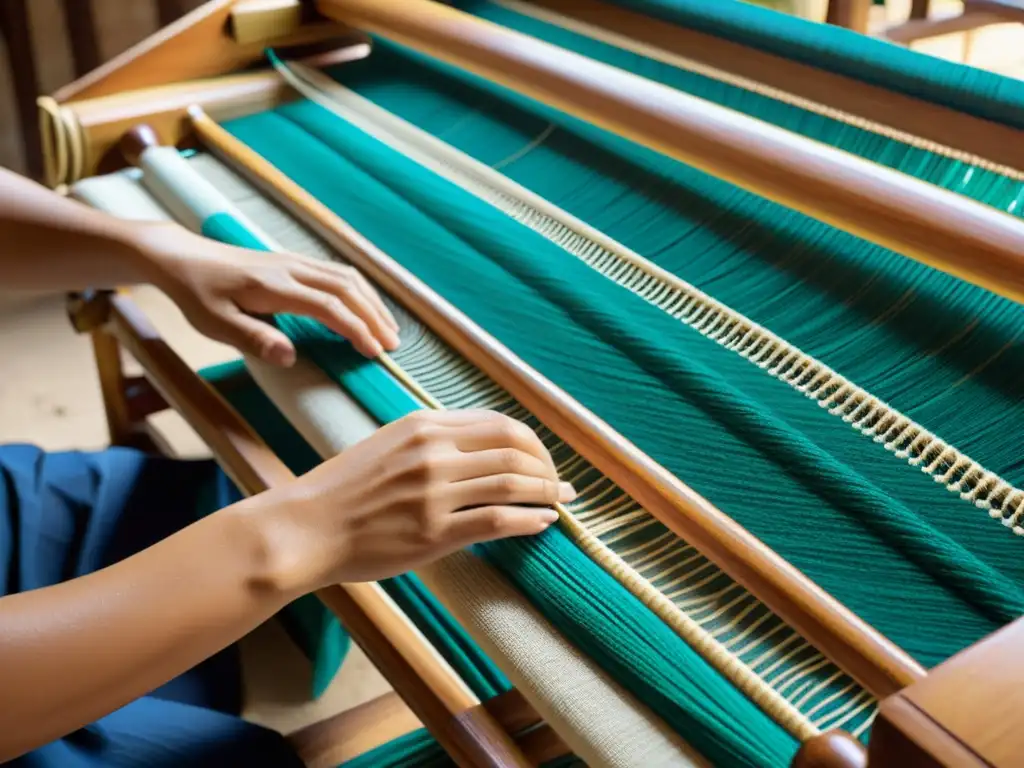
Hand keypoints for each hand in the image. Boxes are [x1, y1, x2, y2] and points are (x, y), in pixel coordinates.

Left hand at [134, 221, 399, 364]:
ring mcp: (295, 261)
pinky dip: (360, 291)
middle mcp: (292, 269)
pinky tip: (365, 306)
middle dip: (374, 317)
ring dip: (371, 302)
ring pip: (347, 277)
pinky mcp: (294, 261)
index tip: (373, 352)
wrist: (183, 258)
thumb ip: (253, 339)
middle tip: (391, 346)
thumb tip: (290, 356)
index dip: (355, 329)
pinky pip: (338, 272)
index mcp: (275, 287)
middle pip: (347, 289)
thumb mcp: (214, 324)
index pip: (329, 307)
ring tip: (387, 328)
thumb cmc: (197, 294)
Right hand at [251, 409, 575, 592]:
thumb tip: (485, 449)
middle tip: (561, 486)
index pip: (500, 425)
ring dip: (546, 493)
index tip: (544, 461)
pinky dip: (529, 519)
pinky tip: (542, 523)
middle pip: (515, 450)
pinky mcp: (432, 531)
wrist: (306, 527)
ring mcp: (433, 491)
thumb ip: (435, 441)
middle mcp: (432, 452)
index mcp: (424, 425)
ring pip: (513, 482)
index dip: (533, 444)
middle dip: (547, 468)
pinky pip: (497, 519)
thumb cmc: (346, 490)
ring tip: (559, 503)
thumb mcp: (390, 445)